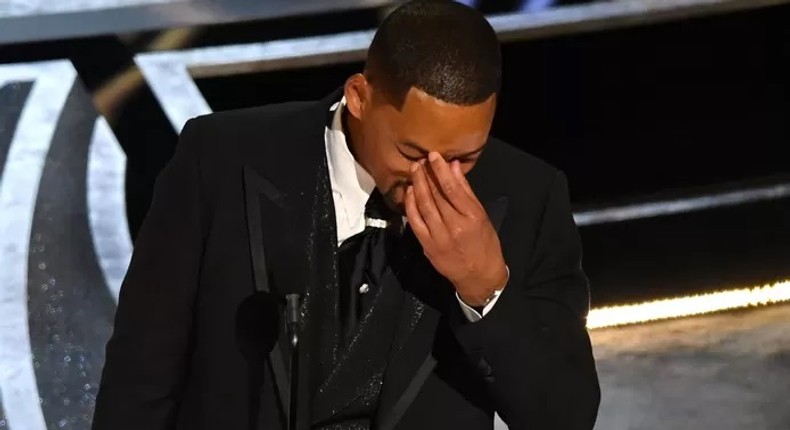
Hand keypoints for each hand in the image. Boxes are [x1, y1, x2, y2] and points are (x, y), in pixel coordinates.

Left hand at [404, 152, 507, 306]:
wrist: (478, 276)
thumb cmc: (485, 244)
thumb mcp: (481, 216)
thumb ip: (466, 191)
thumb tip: (454, 167)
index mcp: (471, 217)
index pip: (452, 188)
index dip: (440, 170)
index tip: (434, 156)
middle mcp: (454, 226)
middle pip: (436, 195)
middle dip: (426, 175)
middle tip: (419, 160)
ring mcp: (438, 237)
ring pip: (424, 206)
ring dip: (417, 186)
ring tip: (414, 171)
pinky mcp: (427, 245)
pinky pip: (415, 221)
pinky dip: (411, 205)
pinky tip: (410, 192)